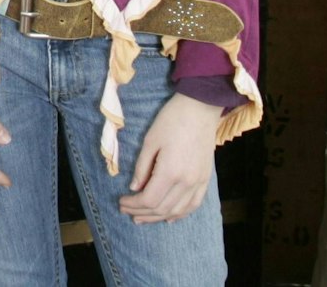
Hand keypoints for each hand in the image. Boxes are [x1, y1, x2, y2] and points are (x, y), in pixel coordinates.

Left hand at [118, 92, 222, 223]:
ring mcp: (198, 182)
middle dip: (141, 212)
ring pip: (177, 210)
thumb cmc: (171, 120)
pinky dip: (180, 214)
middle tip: (126, 211)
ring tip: (142, 218)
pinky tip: (169, 217)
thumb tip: (135, 188)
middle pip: (162, 208)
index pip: (149, 199)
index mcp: (170, 172)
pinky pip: (193, 205)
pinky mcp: (205, 179)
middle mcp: (186, 182)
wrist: (200, 109)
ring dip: (158, 217)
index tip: (121, 201)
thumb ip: (142, 167)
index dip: (133, 204)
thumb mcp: (150, 141)